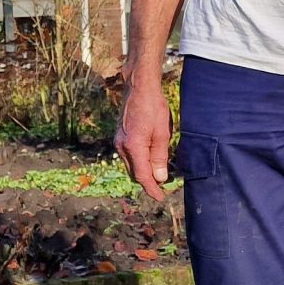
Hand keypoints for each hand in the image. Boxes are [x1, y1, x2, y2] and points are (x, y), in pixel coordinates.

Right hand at [114, 77, 173, 200]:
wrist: (139, 87)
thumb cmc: (153, 107)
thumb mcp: (162, 133)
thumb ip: (160, 157)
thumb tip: (160, 178)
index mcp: (133, 147)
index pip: (142, 176)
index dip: (152, 189)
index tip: (160, 197)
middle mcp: (122, 146)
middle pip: (134, 173)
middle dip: (148, 181)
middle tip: (164, 184)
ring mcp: (119, 141)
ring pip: (131, 165)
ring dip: (143, 171)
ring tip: (160, 172)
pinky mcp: (120, 137)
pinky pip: (129, 156)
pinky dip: (139, 161)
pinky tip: (150, 158)